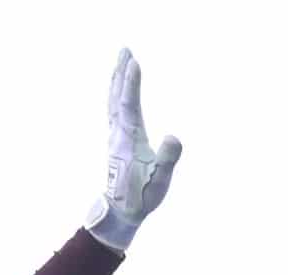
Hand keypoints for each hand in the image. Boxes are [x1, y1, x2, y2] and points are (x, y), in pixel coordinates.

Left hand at [84, 48, 182, 253]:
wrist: (121, 211)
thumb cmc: (142, 198)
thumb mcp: (160, 182)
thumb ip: (167, 160)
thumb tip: (174, 137)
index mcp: (130, 140)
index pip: (129, 106)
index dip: (131, 84)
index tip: (134, 62)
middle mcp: (118, 134)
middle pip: (118, 96)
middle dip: (122, 72)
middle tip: (125, 49)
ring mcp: (115, 136)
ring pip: (113, 100)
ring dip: (117, 79)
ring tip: (122, 60)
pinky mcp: (116, 140)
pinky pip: (114, 109)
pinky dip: (116, 93)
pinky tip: (118, 89)